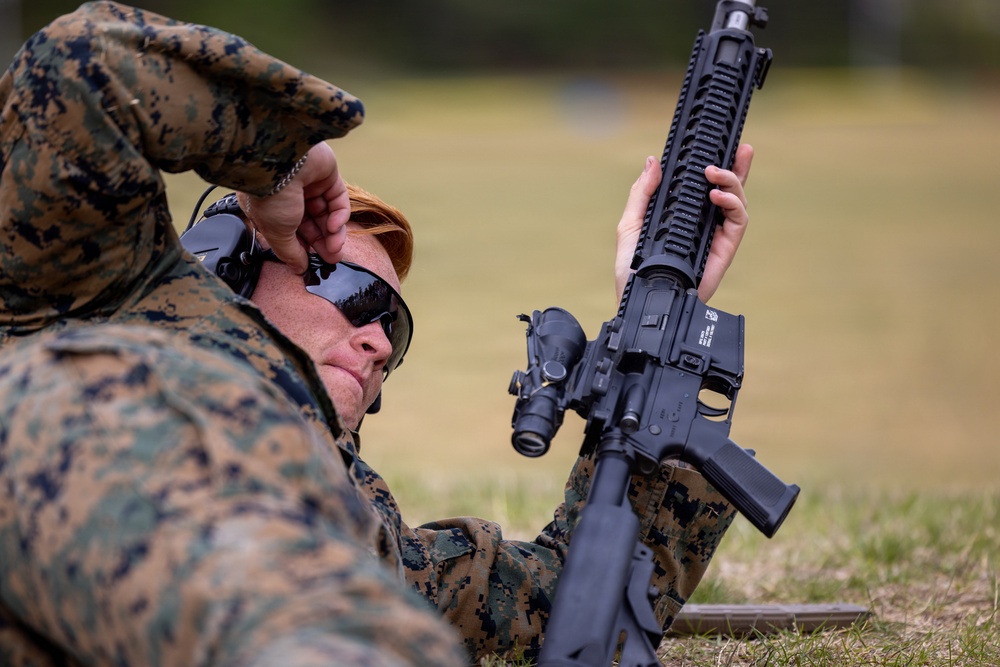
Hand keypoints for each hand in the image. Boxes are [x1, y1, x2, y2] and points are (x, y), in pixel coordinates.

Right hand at [239, 142, 350, 273]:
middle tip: (332, 259)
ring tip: (335, 249)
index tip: (311, 262)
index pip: (290, 230)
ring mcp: (308, 182)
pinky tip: (335, 226)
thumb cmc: (269, 196)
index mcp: (270, 205)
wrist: (278, 162)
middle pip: (312, 223)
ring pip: (326, 212)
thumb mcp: (276, 232)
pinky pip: (337, 198)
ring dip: (333, 232)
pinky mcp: (326, 174)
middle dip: (323, 243)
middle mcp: (289, 193)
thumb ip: (289, 252)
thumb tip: (298, 268)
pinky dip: (339, 214)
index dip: (302, 247)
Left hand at [614, 144, 753, 302]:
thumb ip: (642, 193)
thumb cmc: (632, 268)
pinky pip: (738, 222)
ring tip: (715, 173)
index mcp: (683, 215)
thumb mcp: (631, 224)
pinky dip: (733, 205)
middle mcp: (703, 224)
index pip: (704, 185)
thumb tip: (653, 161)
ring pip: (738, 202)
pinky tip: (717, 196)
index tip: (720, 142)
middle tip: (738, 147)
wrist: (638, 300)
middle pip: (729, 190)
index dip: (717, 164)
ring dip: (733, 182)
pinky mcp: (724, 250)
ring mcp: (715, 236)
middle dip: (739, 166)